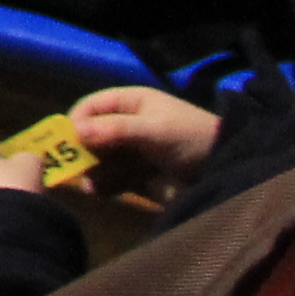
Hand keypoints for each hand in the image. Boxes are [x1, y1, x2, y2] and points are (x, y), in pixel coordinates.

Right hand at [72, 84, 222, 183]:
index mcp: (132, 104)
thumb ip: (116, 130)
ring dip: (90, 169)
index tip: (66, 139)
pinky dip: (102, 185)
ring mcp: (133, 154)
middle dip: (80, 149)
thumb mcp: (155, 130)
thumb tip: (76, 132)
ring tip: (87, 183)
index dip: (77, 120)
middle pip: (93, 134)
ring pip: (100, 159)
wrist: (228, 172)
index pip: (93, 106)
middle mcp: (128, 126)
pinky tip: (96, 191)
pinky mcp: (140, 179)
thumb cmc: (191, 139)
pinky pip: (112, 180)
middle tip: (69, 165)